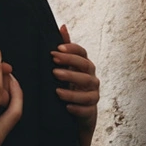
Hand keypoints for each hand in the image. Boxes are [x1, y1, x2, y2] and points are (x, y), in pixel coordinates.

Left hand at [53, 24, 98, 145]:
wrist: (72, 119)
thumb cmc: (67, 89)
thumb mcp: (63, 70)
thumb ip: (64, 50)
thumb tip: (63, 25)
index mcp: (84, 67)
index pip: (83, 53)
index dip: (72, 50)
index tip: (57, 49)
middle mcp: (91, 80)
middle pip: (87, 69)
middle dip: (71, 67)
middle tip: (53, 68)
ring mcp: (93, 97)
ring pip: (88, 90)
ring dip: (72, 89)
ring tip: (56, 90)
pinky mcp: (91, 114)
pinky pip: (87, 110)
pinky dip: (77, 108)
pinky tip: (66, 107)